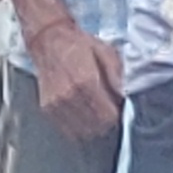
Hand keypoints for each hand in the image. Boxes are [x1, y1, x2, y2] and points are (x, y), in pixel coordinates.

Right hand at [23, 18, 123, 143]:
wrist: (49, 39)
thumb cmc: (79, 44)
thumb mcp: (106, 52)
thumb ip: (116, 76)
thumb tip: (124, 97)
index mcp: (86, 81)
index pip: (108, 116)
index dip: (117, 114)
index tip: (118, 107)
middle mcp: (69, 96)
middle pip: (97, 127)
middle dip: (106, 122)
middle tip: (108, 110)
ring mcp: (56, 104)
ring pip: (82, 132)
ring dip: (92, 126)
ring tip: (95, 112)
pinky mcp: (47, 109)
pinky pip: (68, 130)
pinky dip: (78, 126)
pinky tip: (81, 114)